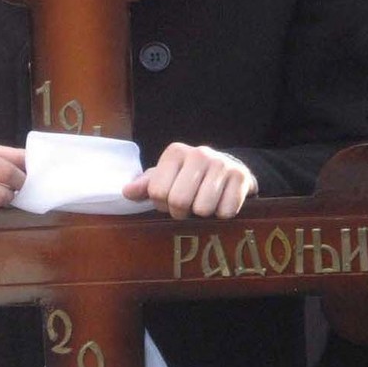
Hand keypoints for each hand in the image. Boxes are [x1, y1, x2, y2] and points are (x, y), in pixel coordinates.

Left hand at [123, 142, 257, 218]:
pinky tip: (221, 202)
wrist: (229, 169)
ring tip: (204, 203)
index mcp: (175, 152)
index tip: (170, 200)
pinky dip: (222, 214)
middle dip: (181, 212)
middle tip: (187, 206)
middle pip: (179, 202)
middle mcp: (199, 153)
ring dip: (203, 214)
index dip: (162, 204)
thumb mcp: (167, 177)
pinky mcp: (241, 177)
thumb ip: (146, 185)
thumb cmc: (190, 176)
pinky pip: (226, 212)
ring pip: (203, 209)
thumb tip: (126, 192)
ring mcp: (221, 164)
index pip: (157, 192)